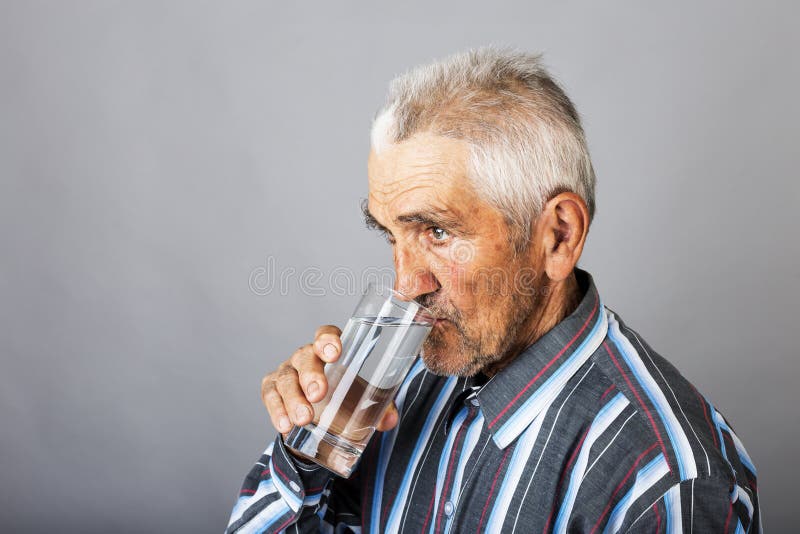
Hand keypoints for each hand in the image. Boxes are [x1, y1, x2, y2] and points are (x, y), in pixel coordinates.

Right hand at [261, 324, 399, 438]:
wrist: (318, 418)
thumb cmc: (343, 395)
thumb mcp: (363, 398)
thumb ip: (380, 406)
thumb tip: (389, 419)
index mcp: (329, 350)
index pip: (326, 335)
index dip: (327, 340)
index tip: (334, 353)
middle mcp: (305, 356)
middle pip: (304, 357)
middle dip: (311, 375)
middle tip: (319, 394)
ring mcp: (287, 371)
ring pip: (286, 379)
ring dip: (294, 398)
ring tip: (304, 419)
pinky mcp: (272, 389)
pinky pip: (271, 396)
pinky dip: (277, 411)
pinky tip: (285, 425)